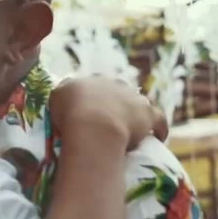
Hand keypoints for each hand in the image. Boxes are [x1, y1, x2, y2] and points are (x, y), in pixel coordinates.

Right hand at [49, 75, 168, 149]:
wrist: (93, 125)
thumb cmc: (71, 114)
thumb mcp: (57, 97)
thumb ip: (64, 91)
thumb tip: (68, 91)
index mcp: (94, 81)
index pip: (96, 87)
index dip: (94, 100)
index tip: (91, 113)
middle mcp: (116, 85)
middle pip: (119, 92)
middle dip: (117, 104)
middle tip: (110, 123)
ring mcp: (134, 98)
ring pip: (139, 103)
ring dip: (137, 114)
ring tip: (133, 129)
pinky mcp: (149, 114)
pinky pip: (160, 120)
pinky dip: (160, 129)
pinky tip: (160, 137)